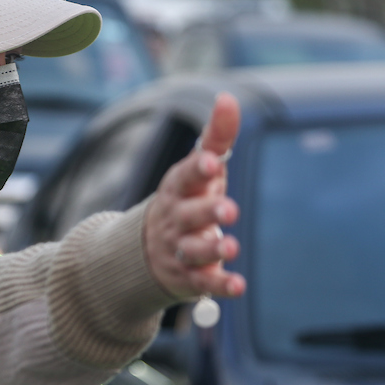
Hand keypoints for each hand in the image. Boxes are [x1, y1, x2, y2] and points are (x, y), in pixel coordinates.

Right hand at [144, 92, 245, 299]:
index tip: (212, 162)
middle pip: (189, 215)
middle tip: (229, 210)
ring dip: (212, 250)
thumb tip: (228, 98)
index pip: (184, 176)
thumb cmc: (186, 200)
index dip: (198, 169)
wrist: (146, 253)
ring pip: (194, 251)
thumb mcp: (199, 170)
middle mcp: (176, 220)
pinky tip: (239, 285)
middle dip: (208, 212)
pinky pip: (205, 284)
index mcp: (178, 189)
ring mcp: (180, 250)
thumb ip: (216, 137)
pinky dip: (221, 286)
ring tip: (231, 247)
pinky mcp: (189, 279)